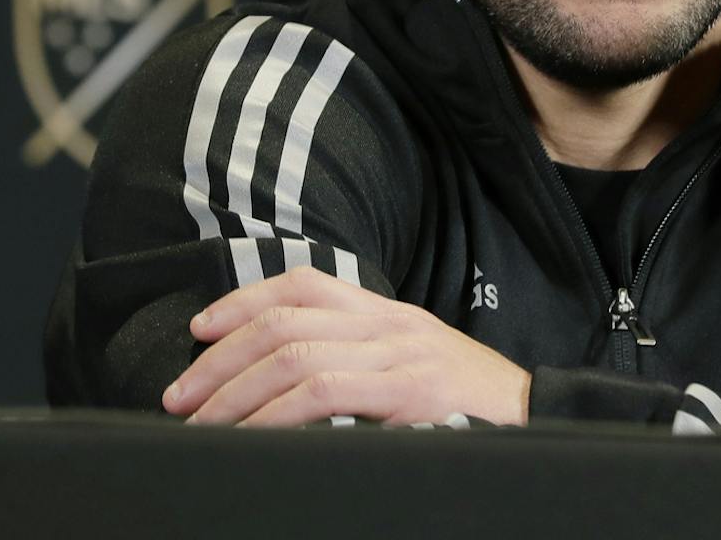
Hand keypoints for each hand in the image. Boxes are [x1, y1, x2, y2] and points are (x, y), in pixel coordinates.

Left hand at [163, 265, 531, 427]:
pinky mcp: (409, 391)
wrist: (541, 422)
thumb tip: (288, 386)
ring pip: (294, 354)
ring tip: (201, 424)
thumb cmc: (472, 410)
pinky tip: (250, 434)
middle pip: (284, 319)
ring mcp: (400, 354)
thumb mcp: (416, 370)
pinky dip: (274, 414)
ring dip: (234, 392)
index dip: (242, 301)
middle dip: (220, 358)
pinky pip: (325, 392)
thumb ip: (362, 365)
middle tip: (179, 395)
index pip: (303, 284)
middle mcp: (390, 323)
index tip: (199, 331)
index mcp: (388, 313)